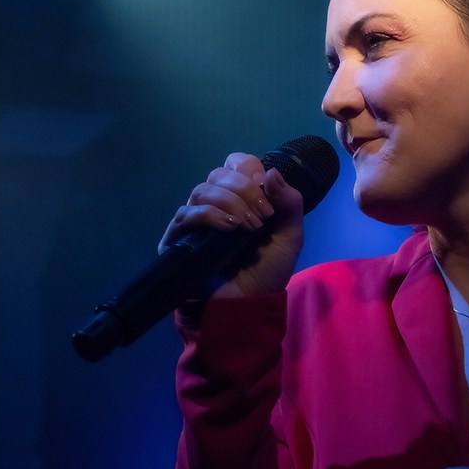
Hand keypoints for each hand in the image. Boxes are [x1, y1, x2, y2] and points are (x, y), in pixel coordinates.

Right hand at [158, 152, 304, 297]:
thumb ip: (289, 203)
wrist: (249, 304)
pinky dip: (210, 215)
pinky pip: (186, 214)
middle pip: (219, 174)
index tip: (265, 189)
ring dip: (229, 203)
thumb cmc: (268, 270)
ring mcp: (195, 221)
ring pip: (202, 190)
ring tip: (248, 227)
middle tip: (262, 216)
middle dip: (244, 190)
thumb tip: (272, 171)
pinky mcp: (178, 239)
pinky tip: (229, 228)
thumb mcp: (290, 235)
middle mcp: (215, 204)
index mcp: (241, 197)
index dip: (249, 169)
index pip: (236, 164)